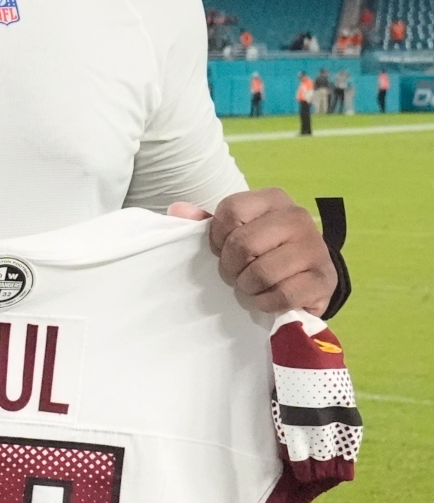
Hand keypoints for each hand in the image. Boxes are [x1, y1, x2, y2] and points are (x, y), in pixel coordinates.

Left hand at [167, 188, 335, 314]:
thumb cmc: (262, 250)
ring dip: (248, 287)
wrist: (305, 276)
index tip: (222, 249)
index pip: (230, 211)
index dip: (217, 237)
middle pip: (243, 243)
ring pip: (262, 272)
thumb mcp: (233, 231)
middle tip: (235, 274)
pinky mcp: (325, 279)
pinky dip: (266, 303)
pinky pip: (282, 295)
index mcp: (272, 199)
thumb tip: (178, 211)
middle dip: (230, 267)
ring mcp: (316, 248)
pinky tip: (267, 299)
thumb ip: (204, 222)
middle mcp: (297, 217)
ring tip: (251, 286)